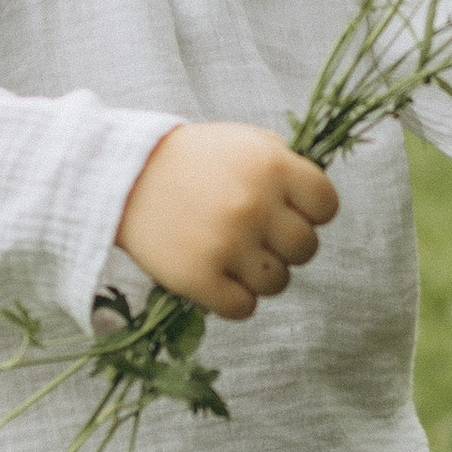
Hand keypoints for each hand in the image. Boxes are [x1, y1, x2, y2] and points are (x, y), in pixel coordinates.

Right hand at [119, 122, 340, 319]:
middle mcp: (254, 205)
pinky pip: (243, 308)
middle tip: (259, 237)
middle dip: (287, 246)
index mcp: (272, 166)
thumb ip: (286, 166)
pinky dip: (235, 299)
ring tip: (236, 257)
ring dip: (262, 274)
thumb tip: (318, 204)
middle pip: (306, 249)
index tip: (288, 212)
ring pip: (278, 282)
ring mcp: (227, 244)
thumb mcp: (244, 143)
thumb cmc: (193, 159)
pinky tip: (220, 279)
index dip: (311, 212)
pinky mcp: (199, 278)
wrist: (124, 177)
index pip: (327, 206)